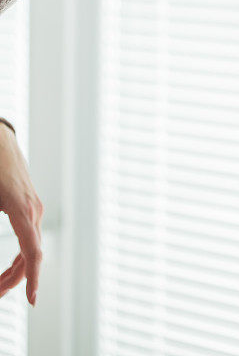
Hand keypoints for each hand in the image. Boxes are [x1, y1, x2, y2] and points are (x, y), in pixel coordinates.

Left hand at [0, 125, 42, 304]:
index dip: (32, 278)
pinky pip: (31, 237)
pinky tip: (10, 267)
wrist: (0, 138)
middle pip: (30, 255)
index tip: (32, 301)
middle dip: (13, 281)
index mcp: (21, 209)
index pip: (32, 251)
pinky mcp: (30, 205)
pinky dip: (21, 256)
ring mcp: (35, 207)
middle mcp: (33, 210)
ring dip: (16, 271)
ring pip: (31, 248)